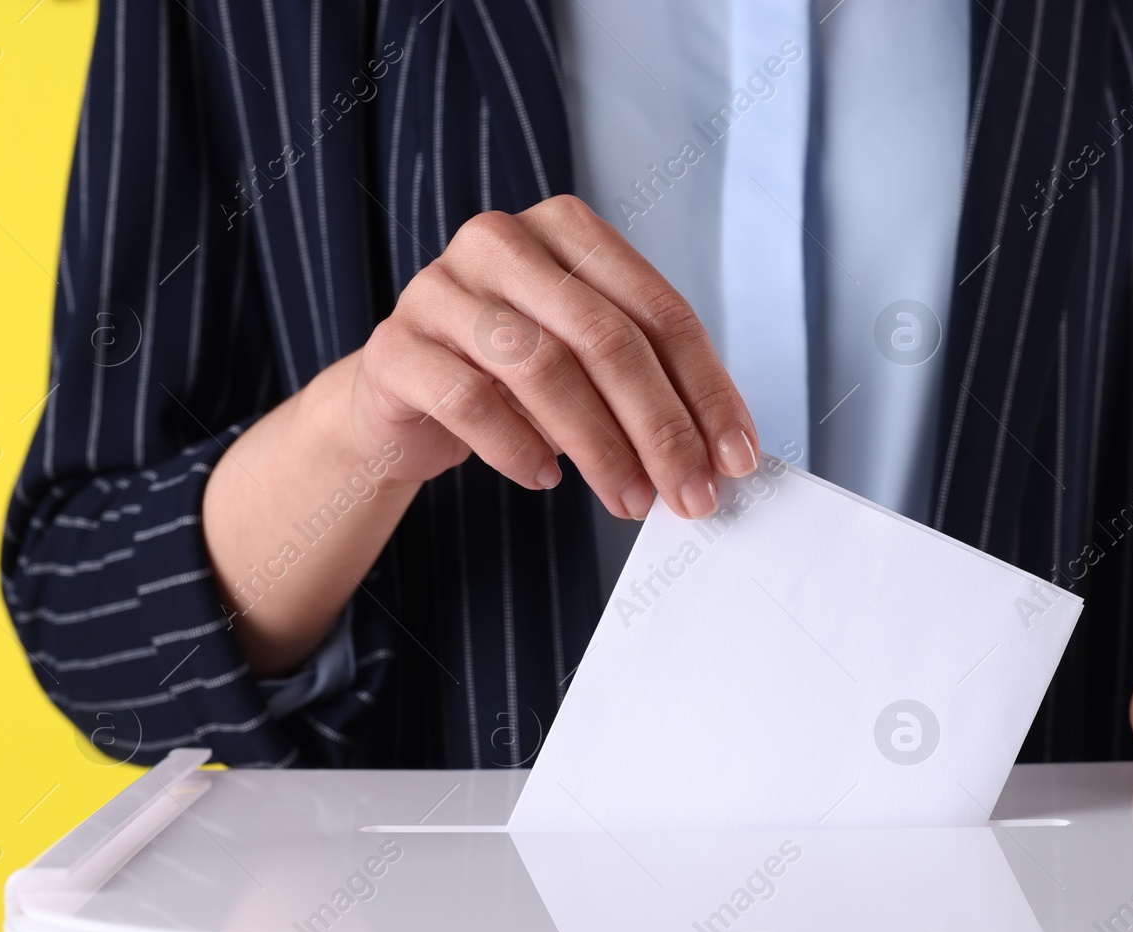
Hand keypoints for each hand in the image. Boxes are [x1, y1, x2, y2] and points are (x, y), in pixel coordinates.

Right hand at [346, 194, 758, 518]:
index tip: (735, 458)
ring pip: (542, 369)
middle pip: (606, 339)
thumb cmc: (511, 377)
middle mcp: (501, 241)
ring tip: (629, 500)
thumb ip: (649, 385)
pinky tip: (544, 477)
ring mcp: (439, 287)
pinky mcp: (397, 346)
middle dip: (660, 429)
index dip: (706, 390)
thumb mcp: (586, 363)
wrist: (403, 394)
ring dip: (600, 449)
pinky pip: (470, 401)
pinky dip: (518, 449)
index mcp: (567, 229)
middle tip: (689, 496)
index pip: (659, 311)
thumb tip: (721, 453)